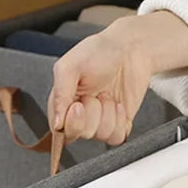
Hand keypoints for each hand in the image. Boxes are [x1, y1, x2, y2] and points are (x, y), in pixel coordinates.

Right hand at [47, 11, 187, 144]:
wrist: (131, 50)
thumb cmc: (98, 52)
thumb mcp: (71, 66)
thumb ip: (60, 94)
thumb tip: (56, 123)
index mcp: (63, 103)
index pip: (60, 130)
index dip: (72, 122)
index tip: (79, 104)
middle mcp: (81, 115)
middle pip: (83, 134)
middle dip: (93, 112)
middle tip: (95, 94)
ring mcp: (100, 121)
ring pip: (102, 136)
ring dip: (108, 114)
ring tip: (107, 95)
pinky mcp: (119, 124)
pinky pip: (118, 138)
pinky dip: (120, 121)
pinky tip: (119, 105)